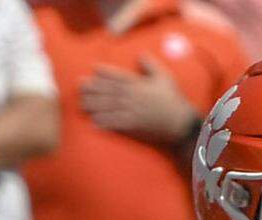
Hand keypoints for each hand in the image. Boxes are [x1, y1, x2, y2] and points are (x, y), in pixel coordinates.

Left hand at [79, 55, 199, 142]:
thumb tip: (141, 54)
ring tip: (82, 103)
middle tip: (80, 86)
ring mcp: (132, 111)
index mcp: (139, 84)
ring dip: (94, 105)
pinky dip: (104, 123)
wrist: (181, 123)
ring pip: (108, 106)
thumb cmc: (173, 100)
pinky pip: (116, 123)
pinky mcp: (134, 125)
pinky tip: (94, 123)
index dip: (105, 71)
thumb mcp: (165, 78)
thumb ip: (151, 65)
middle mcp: (133, 96)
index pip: (118, 75)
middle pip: (108, 90)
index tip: (93, 69)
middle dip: (93, 88)